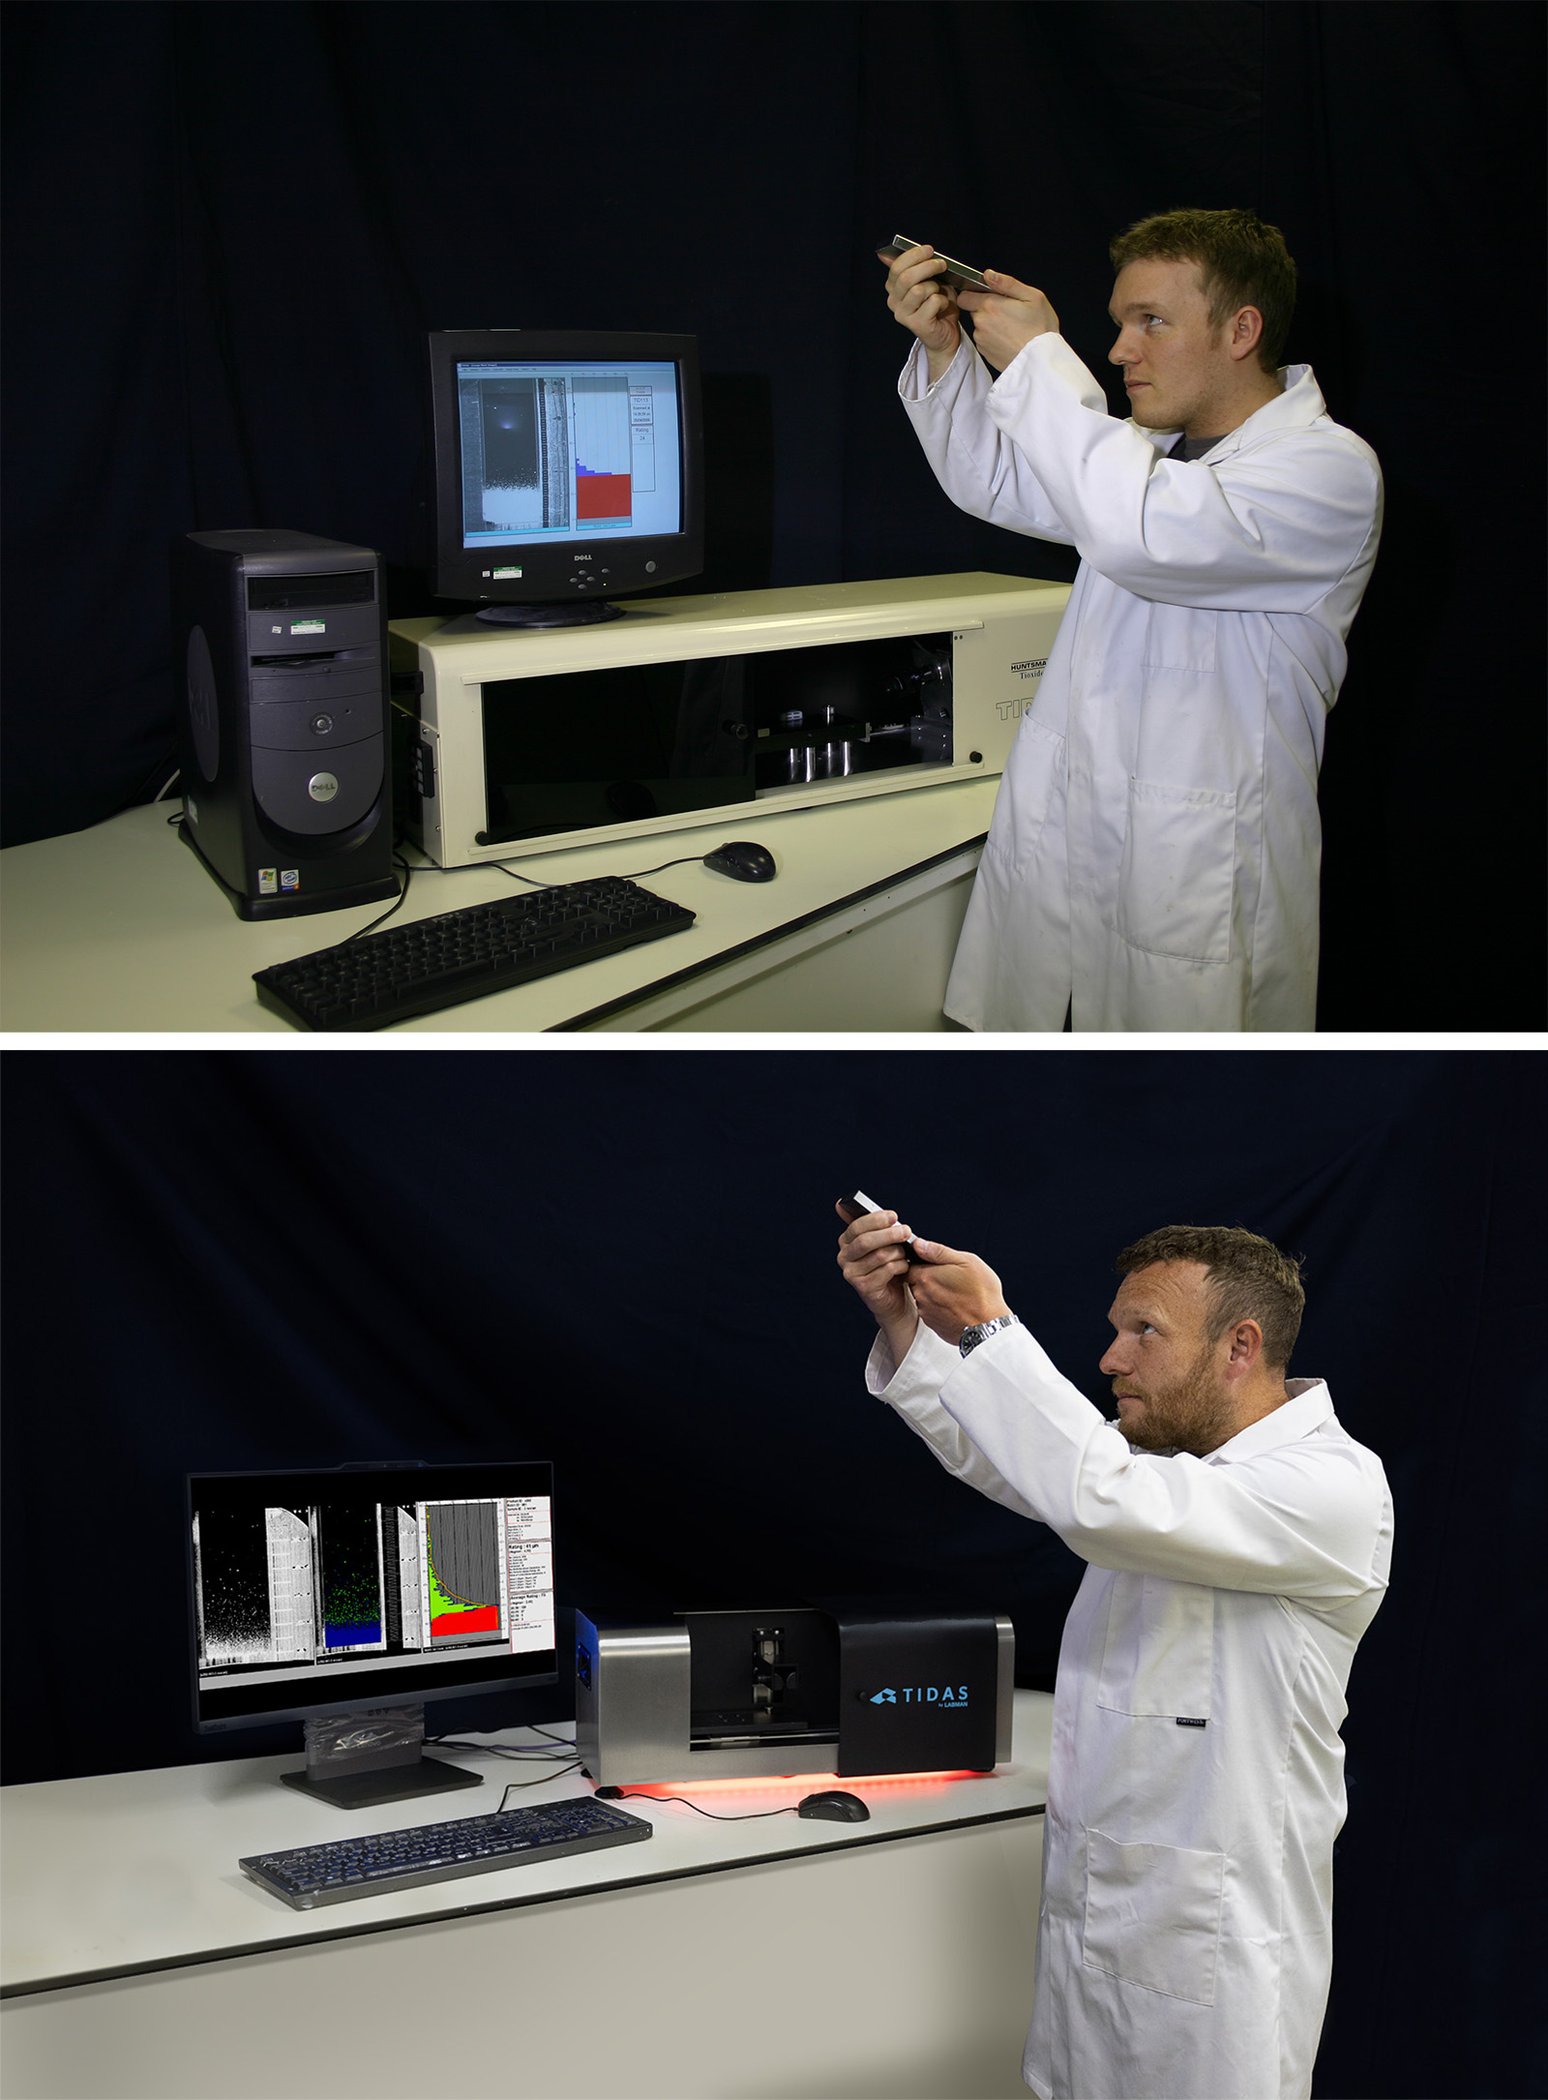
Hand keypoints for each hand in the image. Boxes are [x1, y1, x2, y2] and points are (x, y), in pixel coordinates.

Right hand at [836, 1200, 920, 1360]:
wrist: (894, 1298)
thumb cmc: (888, 1264)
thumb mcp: (879, 1241)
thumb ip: (867, 1224)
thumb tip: (839, 1204)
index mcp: (846, 1241)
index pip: (856, 1226)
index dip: (876, 1219)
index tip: (894, 1216)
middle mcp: (844, 1257)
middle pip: (866, 1240)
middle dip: (889, 1234)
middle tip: (906, 1231)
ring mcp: (851, 1273)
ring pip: (879, 1255)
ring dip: (898, 1252)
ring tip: (905, 1253)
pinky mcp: (863, 1287)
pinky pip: (886, 1270)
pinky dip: (900, 1266)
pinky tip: (904, 1267)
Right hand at [878, 242, 961, 373]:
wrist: (945, 333)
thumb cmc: (936, 304)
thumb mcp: (926, 280)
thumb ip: (913, 266)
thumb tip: (890, 251)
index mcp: (893, 288)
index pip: (896, 267)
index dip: (913, 255)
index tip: (930, 250)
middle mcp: (894, 302)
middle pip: (906, 277)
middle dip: (928, 266)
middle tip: (942, 265)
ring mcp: (903, 315)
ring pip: (919, 290)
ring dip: (935, 287)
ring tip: (940, 292)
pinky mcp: (916, 325)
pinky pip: (932, 302)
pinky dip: (942, 301)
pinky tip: (943, 306)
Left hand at [904, 1236, 1011, 1347]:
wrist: (990, 1328)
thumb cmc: (982, 1294)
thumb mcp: (966, 1262)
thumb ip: (938, 1252)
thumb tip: (919, 1244)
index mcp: (926, 1277)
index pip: (909, 1266)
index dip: (920, 1263)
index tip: (934, 1264)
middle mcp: (921, 1296)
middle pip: (916, 1282)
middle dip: (929, 1278)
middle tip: (949, 1278)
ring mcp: (926, 1312)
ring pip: (923, 1297)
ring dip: (934, 1294)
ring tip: (956, 1294)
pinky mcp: (933, 1325)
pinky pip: (931, 1312)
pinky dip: (940, 1308)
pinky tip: (956, 1306)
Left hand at [955, 269, 1058, 373]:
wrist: (1041, 361)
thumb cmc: (1041, 328)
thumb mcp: (1032, 296)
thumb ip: (1007, 283)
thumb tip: (988, 274)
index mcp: (990, 306)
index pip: (964, 296)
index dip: (973, 294)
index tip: (987, 295)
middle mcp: (981, 323)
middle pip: (973, 311)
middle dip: (986, 308)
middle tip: (1007, 312)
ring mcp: (981, 340)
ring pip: (979, 326)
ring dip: (990, 324)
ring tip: (1011, 327)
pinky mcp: (985, 353)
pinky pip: (984, 340)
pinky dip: (993, 338)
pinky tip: (1009, 339)